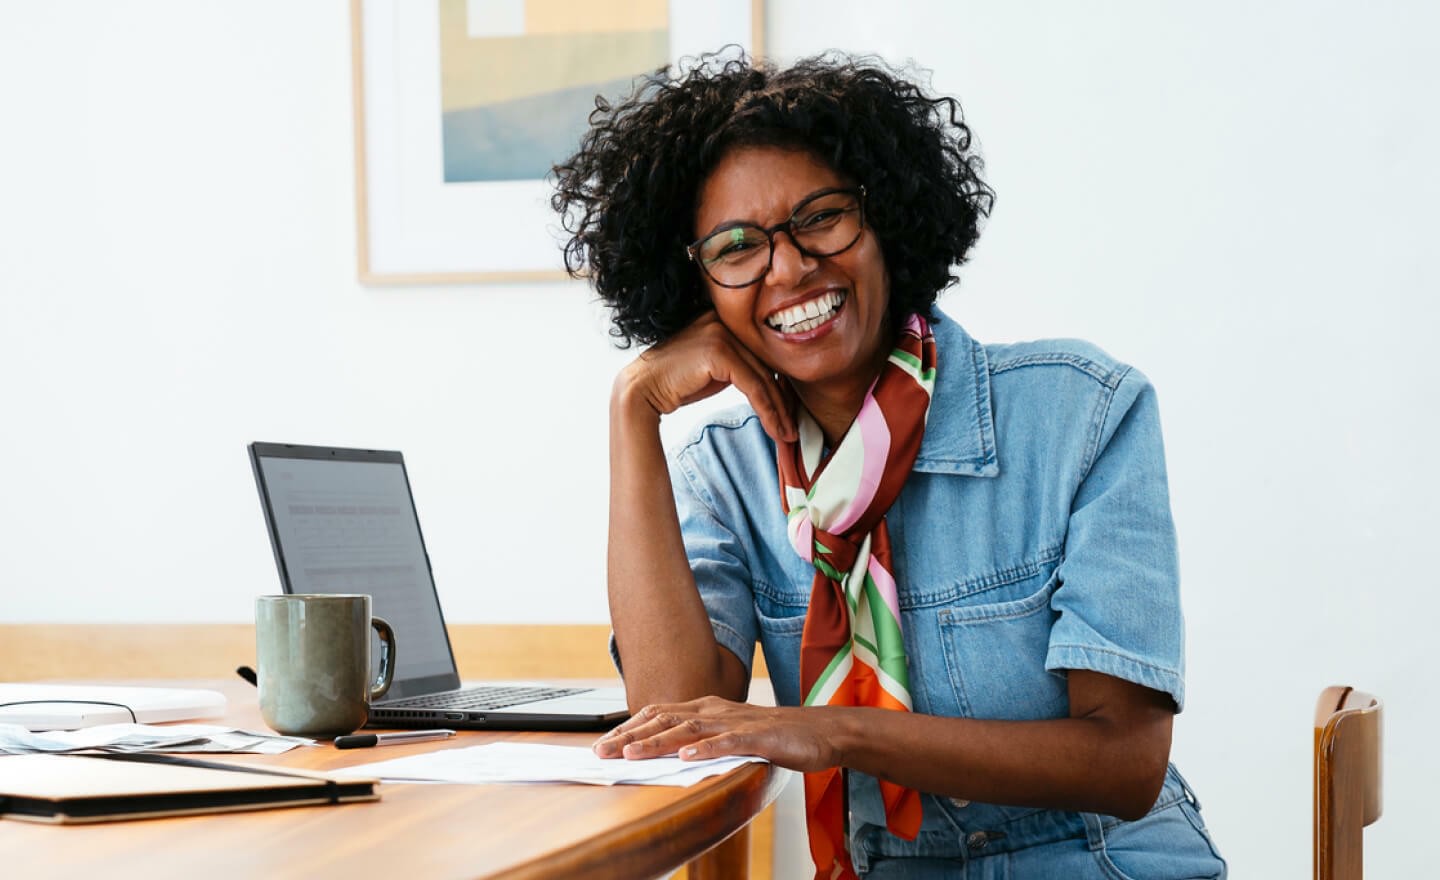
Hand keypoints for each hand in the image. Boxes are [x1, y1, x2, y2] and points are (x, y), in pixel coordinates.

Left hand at [592, 695, 840, 772]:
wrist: (820, 732)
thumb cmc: (773, 736)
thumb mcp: (728, 735)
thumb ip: (699, 740)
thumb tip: (665, 753)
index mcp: (707, 708)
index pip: (659, 714)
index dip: (629, 727)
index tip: (602, 743)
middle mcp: (716, 710)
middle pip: (665, 720)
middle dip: (630, 735)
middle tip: (601, 751)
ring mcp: (737, 722)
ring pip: (690, 730)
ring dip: (657, 741)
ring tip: (631, 753)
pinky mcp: (760, 738)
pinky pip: (729, 743)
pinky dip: (706, 749)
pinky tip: (687, 758)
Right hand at [614, 311, 795, 442]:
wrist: (642, 389)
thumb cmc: (676, 382)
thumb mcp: (715, 370)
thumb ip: (740, 366)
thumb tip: (772, 381)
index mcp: (725, 318)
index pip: (762, 354)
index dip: (779, 384)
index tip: (789, 412)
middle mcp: (725, 320)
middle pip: (766, 364)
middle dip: (783, 400)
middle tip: (793, 428)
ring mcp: (721, 332)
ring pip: (764, 377)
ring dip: (779, 411)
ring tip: (787, 435)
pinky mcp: (719, 351)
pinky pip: (754, 385)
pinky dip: (768, 411)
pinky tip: (775, 429)